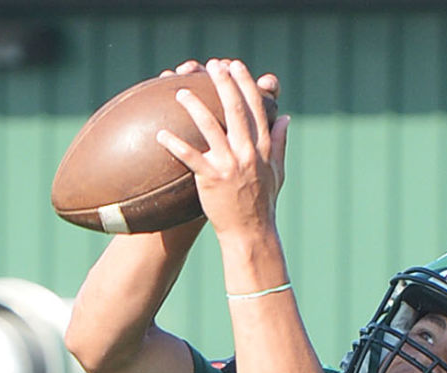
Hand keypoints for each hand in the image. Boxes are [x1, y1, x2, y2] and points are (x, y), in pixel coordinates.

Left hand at [156, 58, 288, 240]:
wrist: (251, 234)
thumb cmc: (263, 204)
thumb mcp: (278, 172)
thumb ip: (279, 143)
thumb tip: (285, 117)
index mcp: (262, 148)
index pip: (256, 108)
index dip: (246, 83)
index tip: (236, 66)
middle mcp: (247, 152)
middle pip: (235, 109)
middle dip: (223, 82)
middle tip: (212, 65)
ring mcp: (229, 165)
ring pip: (210, 126)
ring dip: (194, 106)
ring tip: (181, 92)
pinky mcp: (212, 179)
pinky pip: (190, 157)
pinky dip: (175, 145)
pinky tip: (161, 135)